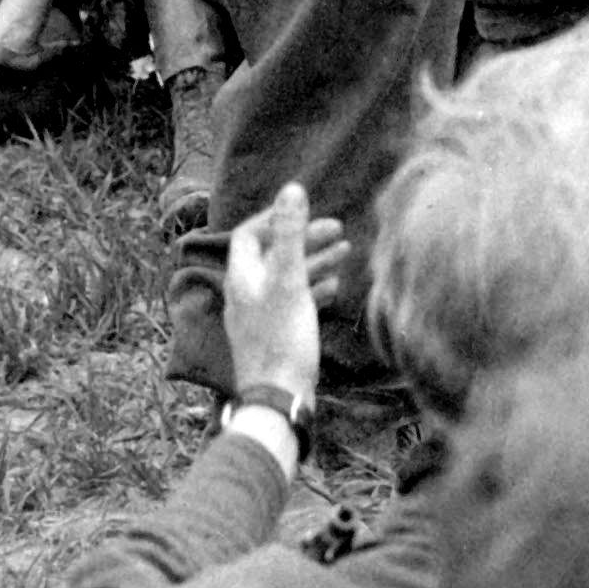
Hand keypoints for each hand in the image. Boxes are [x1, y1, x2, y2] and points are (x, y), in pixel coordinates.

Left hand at [223, 182, 348, 404]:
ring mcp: (261, 316)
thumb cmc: (282, 338)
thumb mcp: (289, 280)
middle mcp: (246, 294)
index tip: (305, 210)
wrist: (279, 398)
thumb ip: (290, 234)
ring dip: (314, 262)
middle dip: (304, 238)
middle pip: (273, 254)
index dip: (275, 217)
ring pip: (287, 277)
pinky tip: (335, 287)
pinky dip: (314, 288)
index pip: (249, 234)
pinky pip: (294, 301)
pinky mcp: (277, 335)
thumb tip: (292, 188)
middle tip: (338, 228)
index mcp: (242, 277)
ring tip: (346, 250)